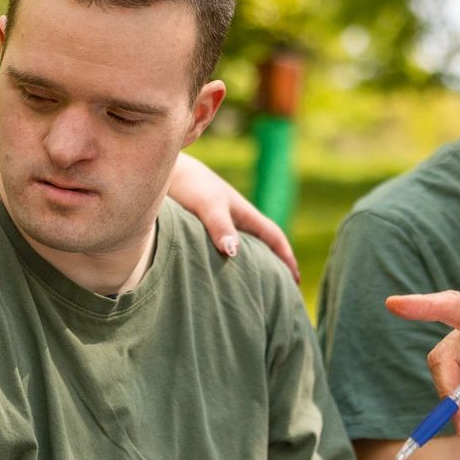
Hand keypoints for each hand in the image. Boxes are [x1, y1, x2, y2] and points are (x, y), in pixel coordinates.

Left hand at [167, 153, 299, 280]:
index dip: (287, 257)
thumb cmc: (189, 185)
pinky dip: (225, 263)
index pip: (274, 237)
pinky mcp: (200, 227)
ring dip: (249, 265)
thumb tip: (233, 253)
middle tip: (279, 291)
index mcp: (244, 213)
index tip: (296, 280)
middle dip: (273, 265)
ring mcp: (217, 222)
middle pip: (261, 244)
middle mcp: (234, 218)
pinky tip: (217, 275)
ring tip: (250, 289)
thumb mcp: (208, 206)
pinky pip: (220, 248)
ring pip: (240, 247)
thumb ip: (220, 227)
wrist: (163, 168)